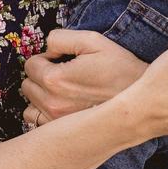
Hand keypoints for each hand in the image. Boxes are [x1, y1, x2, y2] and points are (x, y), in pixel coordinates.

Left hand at [21, 28, 145, 126]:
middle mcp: (52, 102)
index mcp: (55, 79)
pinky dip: (43, 112)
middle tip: (63, 73)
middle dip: (41, 75)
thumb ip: (61, 38)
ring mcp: (56, 119)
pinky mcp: (63, 131)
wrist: (139, 100)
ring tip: (62, 90)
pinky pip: (36, 120)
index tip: (62, 60)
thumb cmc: (119, 68)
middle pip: (28, 83)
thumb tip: (47, 49)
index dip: (46, 58)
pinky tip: (60, 105)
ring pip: (30, 102)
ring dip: (40, 94)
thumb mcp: (93, 41)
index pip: (31, 64)